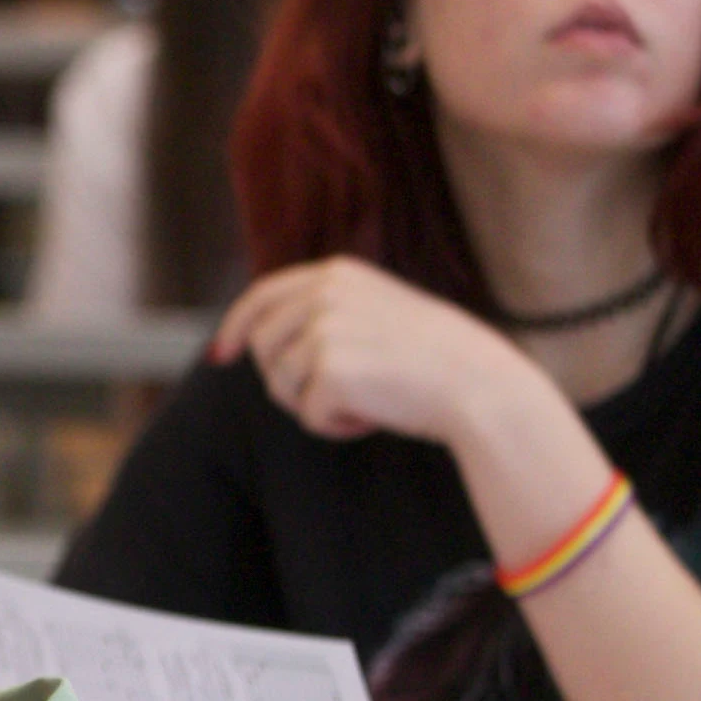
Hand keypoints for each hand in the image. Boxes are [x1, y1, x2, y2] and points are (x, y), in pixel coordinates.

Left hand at [213, 257, 539, 444]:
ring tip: (367, 399)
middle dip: (286, 379)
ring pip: (281, 385)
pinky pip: (308, 414)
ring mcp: (324, 328)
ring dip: (315, 404)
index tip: (222, 353)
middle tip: (337, 393)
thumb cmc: (434, 359)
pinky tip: (374, 415)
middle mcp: (324, 293)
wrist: (478, 385)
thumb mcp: (377, 312)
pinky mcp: (329, 368)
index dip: (236, 326)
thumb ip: (326, 312)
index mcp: (336, 274)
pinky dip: (335, 425)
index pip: (262, 296)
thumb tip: (260, 339)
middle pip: (263, 347)